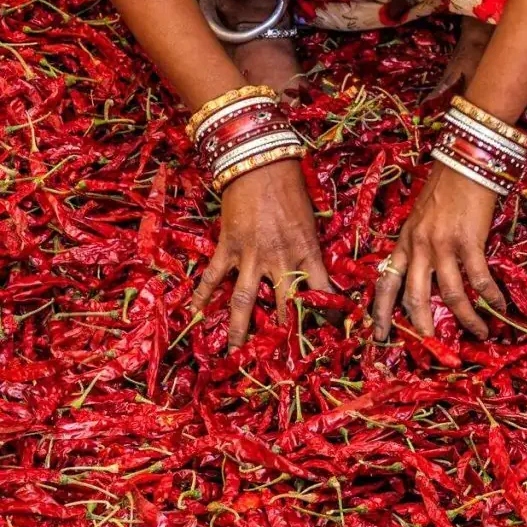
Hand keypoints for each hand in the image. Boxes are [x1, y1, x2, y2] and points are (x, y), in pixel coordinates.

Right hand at [196, 158, 331, 346]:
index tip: (332, 336)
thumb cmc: (292, 190)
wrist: (262, 164)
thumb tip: (313, 277)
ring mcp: (251, 256)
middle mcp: (280, 260)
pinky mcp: (228, 247)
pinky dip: (202, 294)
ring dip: (238, 330)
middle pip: (283, 306)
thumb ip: (309, 251)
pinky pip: (214, 276)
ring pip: (243, 301)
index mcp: (307, 252)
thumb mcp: (310, 223)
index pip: (323, 292)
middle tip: (282, 362)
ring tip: (234, 354)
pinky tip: (193, 313)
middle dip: (283, 334)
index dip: (329, 316)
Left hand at [372, 164, 508, 342]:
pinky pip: (479, 279)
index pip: (385, 281)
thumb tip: (429, 268)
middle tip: (432, 345)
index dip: (381, 311)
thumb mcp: (423, 214)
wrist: (467, 156)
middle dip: (422, 325)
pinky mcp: (469, 241)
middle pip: (413, 296)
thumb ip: (421, 240)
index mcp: (404, 240)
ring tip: (480, 332)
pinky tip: (500, 306)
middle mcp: (419, 245)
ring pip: (449, 294)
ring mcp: (443, 244)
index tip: (379, 335)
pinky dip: (490, 296)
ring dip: (466, 318)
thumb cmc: (448, 181)